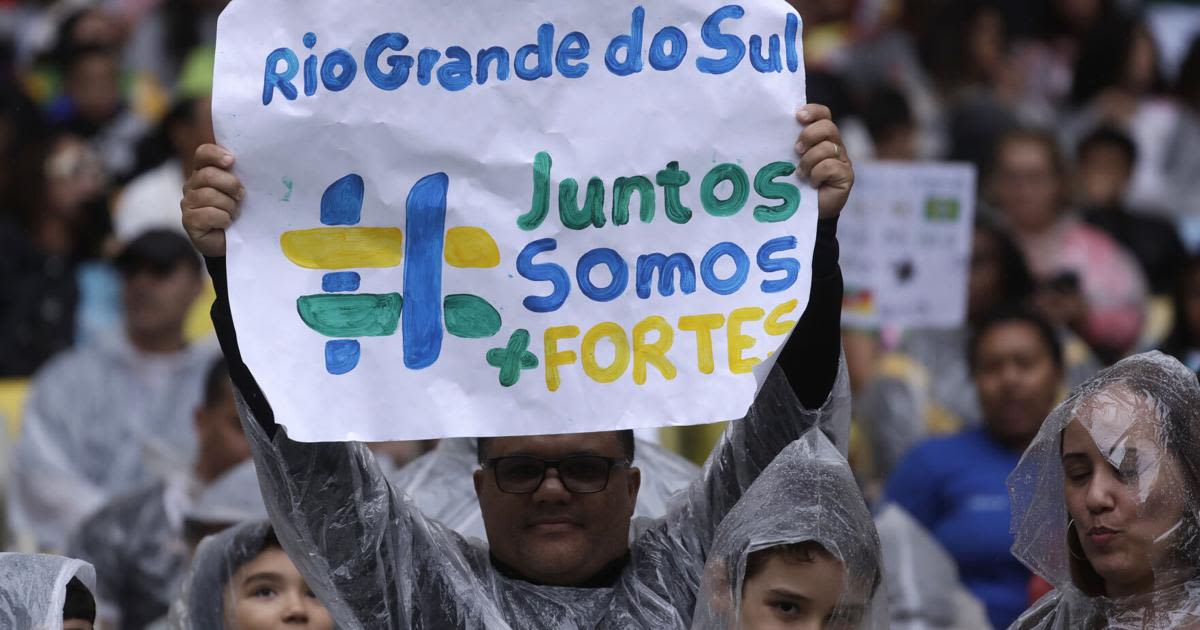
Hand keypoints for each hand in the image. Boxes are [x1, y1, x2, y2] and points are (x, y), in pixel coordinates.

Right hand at [181, 144, 243, 257]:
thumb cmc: (237, 212)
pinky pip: (209, 214)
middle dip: (230, 185)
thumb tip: (252, 165)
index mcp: (204, 172)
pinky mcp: (189, 221)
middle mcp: (192, 185)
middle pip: (208, 175)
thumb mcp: (239, 192)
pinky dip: (223, 219)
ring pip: (209, 195)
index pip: (203, 153)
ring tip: (235, 213)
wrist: (231, 242)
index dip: (216, 154)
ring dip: (229, 205)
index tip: (231, 160)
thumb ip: (238, 177)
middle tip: (241, 196)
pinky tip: (227, 223)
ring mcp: (188, 203)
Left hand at [795, 104, 852, 219]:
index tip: (797, 116)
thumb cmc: (794, 184)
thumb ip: (789, 144)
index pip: (823, 114)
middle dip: (809, 136)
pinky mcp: (846, 176)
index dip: (813, 111)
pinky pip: (830, 166)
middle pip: (828, 127)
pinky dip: (817, 175)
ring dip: (809, 161)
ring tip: (801, 174)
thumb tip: (774, 128)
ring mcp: (843, 160)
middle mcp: (835, 145)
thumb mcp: (789, 161)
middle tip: (796, 150)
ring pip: (828, 147)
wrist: (804, 211)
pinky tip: (812, 184)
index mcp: (821, 137)